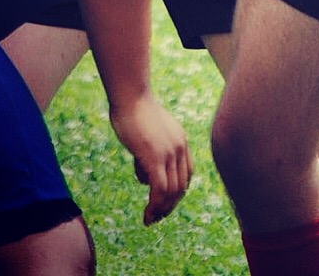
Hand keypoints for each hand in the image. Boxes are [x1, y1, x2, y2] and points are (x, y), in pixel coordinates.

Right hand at [109, 93, 191, 225]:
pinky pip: (159, 189)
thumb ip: (151, 154)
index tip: (164, 204)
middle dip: (170, 206)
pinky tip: (147, 214)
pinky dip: (155, 205)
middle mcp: (180, 147)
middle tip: (155, 218)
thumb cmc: (134, 113)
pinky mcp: (155, 157)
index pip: (187, 174)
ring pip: (172, 191)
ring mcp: (169, 152)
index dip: (177, 192)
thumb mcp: (148, 136)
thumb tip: (146, 175)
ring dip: (162, 209)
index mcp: (181, 141)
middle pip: (182, 186)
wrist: (131, 98)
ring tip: (149, 219)